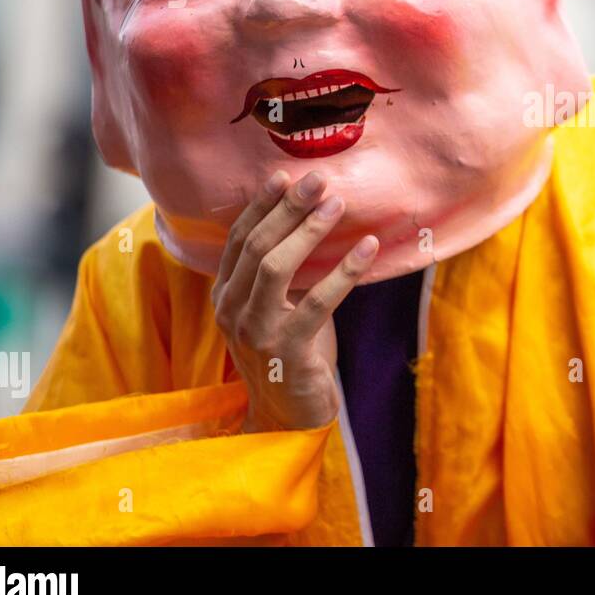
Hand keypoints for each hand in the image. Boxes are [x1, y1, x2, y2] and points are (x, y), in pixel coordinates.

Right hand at [212, 170, 379, 432]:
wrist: (288, 418)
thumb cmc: (292, 354)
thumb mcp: (281, 307)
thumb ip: (286, 271)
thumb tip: (317, 216)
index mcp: (226, 295)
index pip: (239, 240)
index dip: (261, 205)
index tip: (284, 176)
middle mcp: (232, 310)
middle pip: (258, 246)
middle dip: (288, 208)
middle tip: (318, 180)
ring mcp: (256, 332)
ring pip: (276, 267)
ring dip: (310, 231)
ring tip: (338, 205)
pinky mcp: (286, 352)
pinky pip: (317, 302)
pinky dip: (345, 271)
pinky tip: (368, 249)